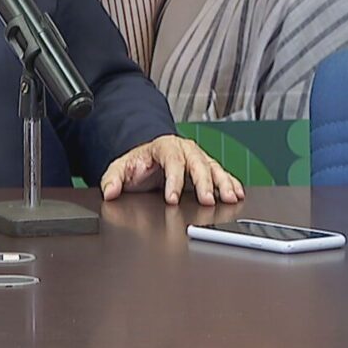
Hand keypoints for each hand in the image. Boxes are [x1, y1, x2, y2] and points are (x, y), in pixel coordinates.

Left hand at [99, 135, 244, 205]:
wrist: (149, 159)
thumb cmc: (139, 164)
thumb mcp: (121, 169)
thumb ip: (113, 179)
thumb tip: (109, 192)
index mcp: (164, 147)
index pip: (171, 161)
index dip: (173, 180)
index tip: (172, 198)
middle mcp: (184, 150)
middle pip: (197, 163)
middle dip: (203, 183)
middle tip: (207, 200)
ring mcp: (198, 158)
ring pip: (213, 168)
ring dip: (222, 183)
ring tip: (229, 197)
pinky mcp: (207, 168)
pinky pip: (222, 173)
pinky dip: (231, 183)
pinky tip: (237, 194)